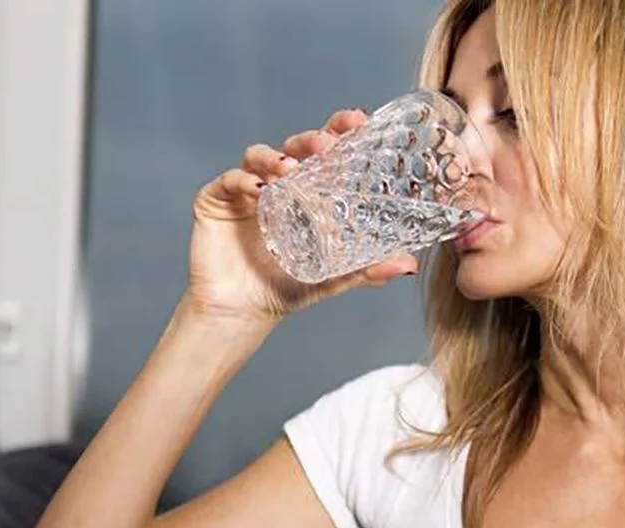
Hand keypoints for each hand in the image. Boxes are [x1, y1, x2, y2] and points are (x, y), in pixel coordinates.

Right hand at [183, 109, 419, 326]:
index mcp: (310, 189)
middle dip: (312, 139)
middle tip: (326, 145)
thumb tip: (407, 264)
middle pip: (296, 146)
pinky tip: (258, 190)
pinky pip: (230, 180)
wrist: (245, 310)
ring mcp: (248, 187)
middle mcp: (280, 181)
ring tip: (289, 170)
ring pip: (260, 155)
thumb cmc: (290, 285)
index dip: (340, 130)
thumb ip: (368, 269)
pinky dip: (244, 180)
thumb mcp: (335, 276)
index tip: (358, 120)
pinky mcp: (217, 198)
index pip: (328, 152)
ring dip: (276, 157)